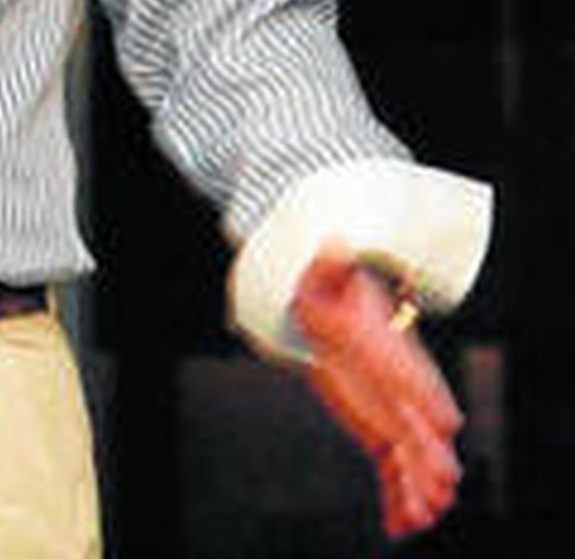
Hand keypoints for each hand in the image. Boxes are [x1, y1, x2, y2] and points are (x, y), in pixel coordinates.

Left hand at [293, 244, 463, 539]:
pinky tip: (397, 525)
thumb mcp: (323, 276)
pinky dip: (395, 495)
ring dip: (416, 485)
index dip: (427, 395)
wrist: (325, 307)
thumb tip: (334, 241)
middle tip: (442, 483)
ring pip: (410, 455)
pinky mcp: (377, 429)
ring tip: (420, 515)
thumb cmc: (326, 292)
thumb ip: (332, 265)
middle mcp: (398, 387)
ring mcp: (390, 412)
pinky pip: (390, 468)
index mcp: (389, 350)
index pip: (414, 374)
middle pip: (421, 425)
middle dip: (432, 454)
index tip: (443, 421)